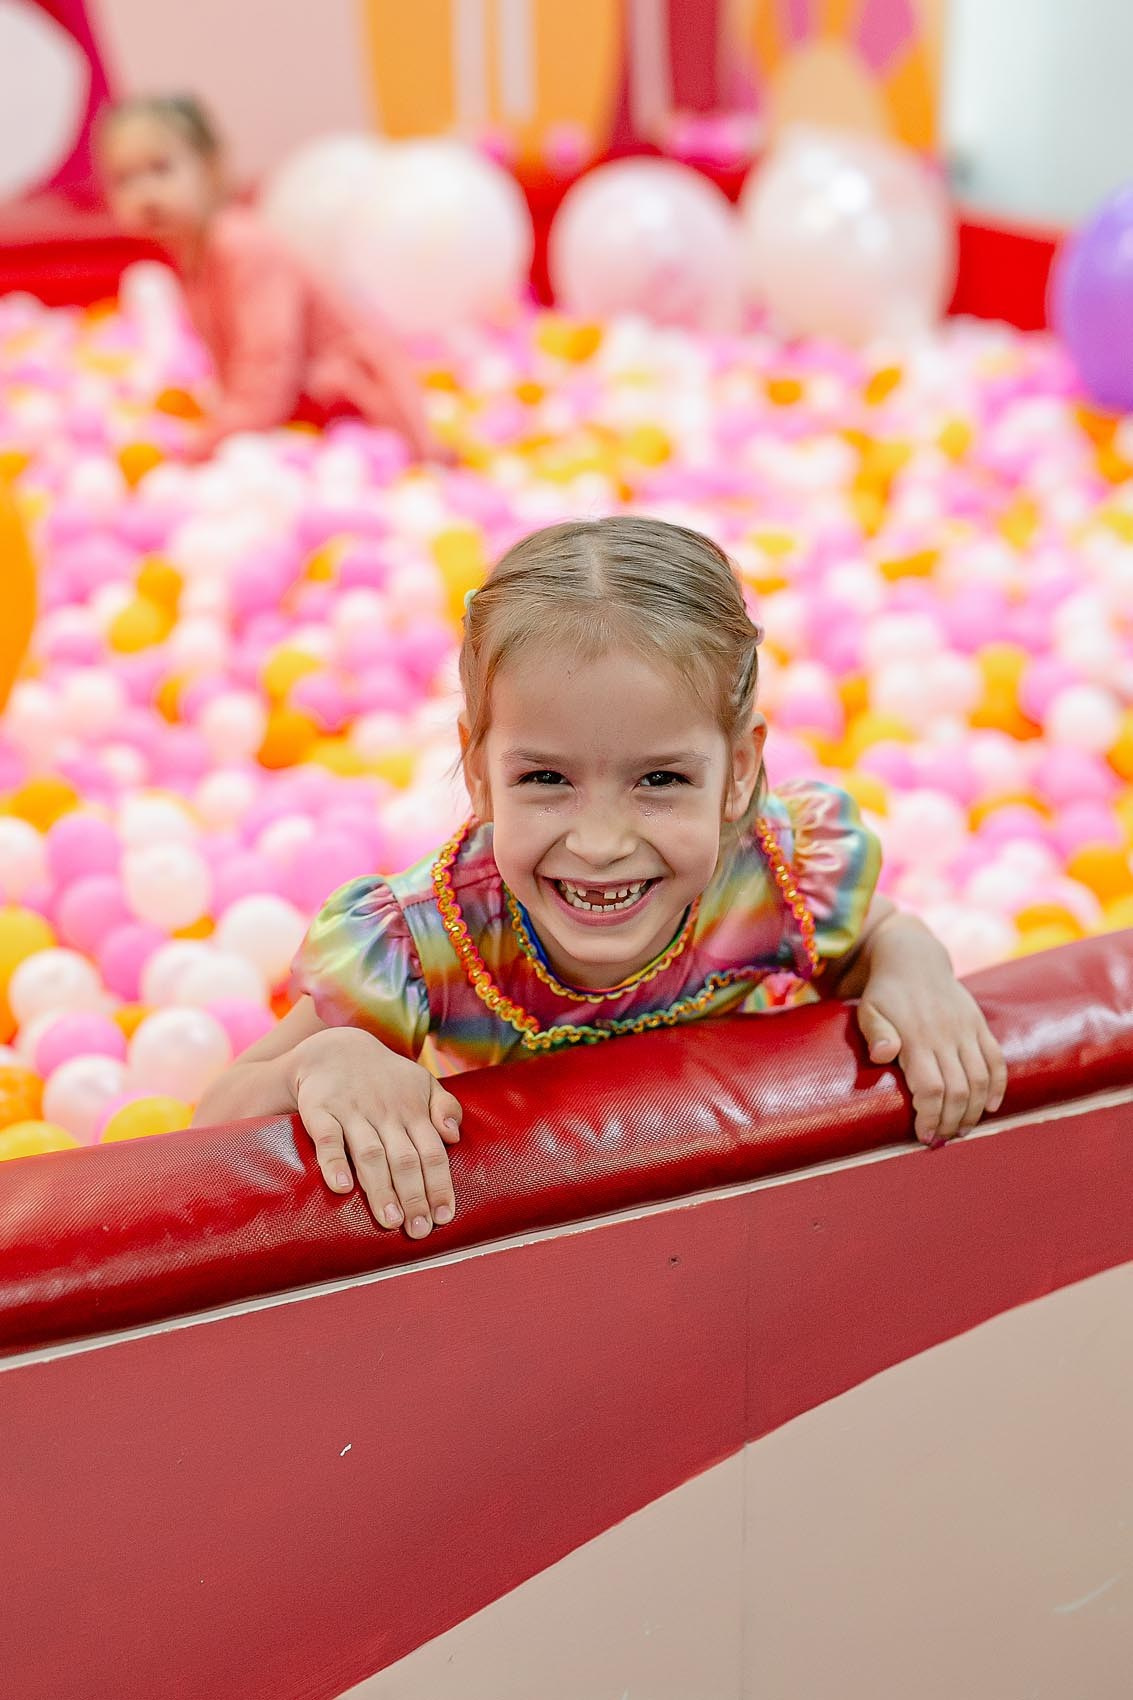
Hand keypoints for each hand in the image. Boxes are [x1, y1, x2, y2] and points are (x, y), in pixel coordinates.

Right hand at [287, 1027, 461, 1235]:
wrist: (334, 1048)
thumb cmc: (386, 1077)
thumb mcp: (422, 1083)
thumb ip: (445, 1106)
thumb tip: (454, 1136)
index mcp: (412, 1110)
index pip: (432, 1152)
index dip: (439, 1185)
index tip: (443, 1218)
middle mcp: (386, 1112)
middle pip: (404, 1159)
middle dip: (414, 1196)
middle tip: (418, 1231)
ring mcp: (353, 1111)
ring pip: (370, 1153)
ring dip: (381, 1188)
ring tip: (390, 1220)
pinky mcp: (320, 1109)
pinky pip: (328, 1137)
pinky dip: (334, 1161)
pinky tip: (342, 1187)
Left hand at [853, 918, 1006, 1144]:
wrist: (913, 957)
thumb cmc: (884, 993)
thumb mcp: (868, 1009)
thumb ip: (875, 1033)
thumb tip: (882, 1055)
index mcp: (916, 1036)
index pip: (931, 1088)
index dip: (930, 1116)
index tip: (923, 1136)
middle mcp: (946, 1035)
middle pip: (958, 1090)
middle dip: (950, 1122)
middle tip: (940, 1140)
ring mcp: (966, 1030)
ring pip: (980, 1080)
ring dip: (974, 1111)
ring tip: (960, 1129)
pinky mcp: (979, 1025)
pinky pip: (996, 1060)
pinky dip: (997, 1086)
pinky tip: (990, 1107)